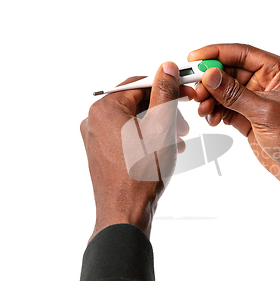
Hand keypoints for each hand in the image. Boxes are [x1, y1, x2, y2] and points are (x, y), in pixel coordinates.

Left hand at [80, 62, 194, 241]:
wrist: (125, 213)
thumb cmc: (143, 174)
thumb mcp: (161, 127)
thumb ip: (164, 93)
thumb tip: (167, 67)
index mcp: (105, 108)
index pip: (140, 84)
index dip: (167, 87)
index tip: (185, 93)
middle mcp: (94, 120)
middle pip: (137, 103)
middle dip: (164, 112)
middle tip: (184, 125)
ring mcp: (95, 138)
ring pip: (133, 121)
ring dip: (158, 127)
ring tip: (177, 141)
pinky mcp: (100, 153)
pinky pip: (126, 136)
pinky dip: (146, 138)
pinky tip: (163, 150)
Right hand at [188, 44, 279, 200]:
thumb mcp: (264, 113)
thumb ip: (235, 94)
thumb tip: (210, 75)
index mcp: (279, 70)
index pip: (242, 53)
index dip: (216, 53)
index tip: (194, 58)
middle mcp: (267, 81)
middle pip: (230, 71)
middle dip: (210, 81)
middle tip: (194, 91)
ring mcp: (257, 99)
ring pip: (225, 90)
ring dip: (211, 98)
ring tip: (202, 109)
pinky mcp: (249, 116)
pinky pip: (226, 107)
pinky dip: (216, 111)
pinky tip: (212, 119)